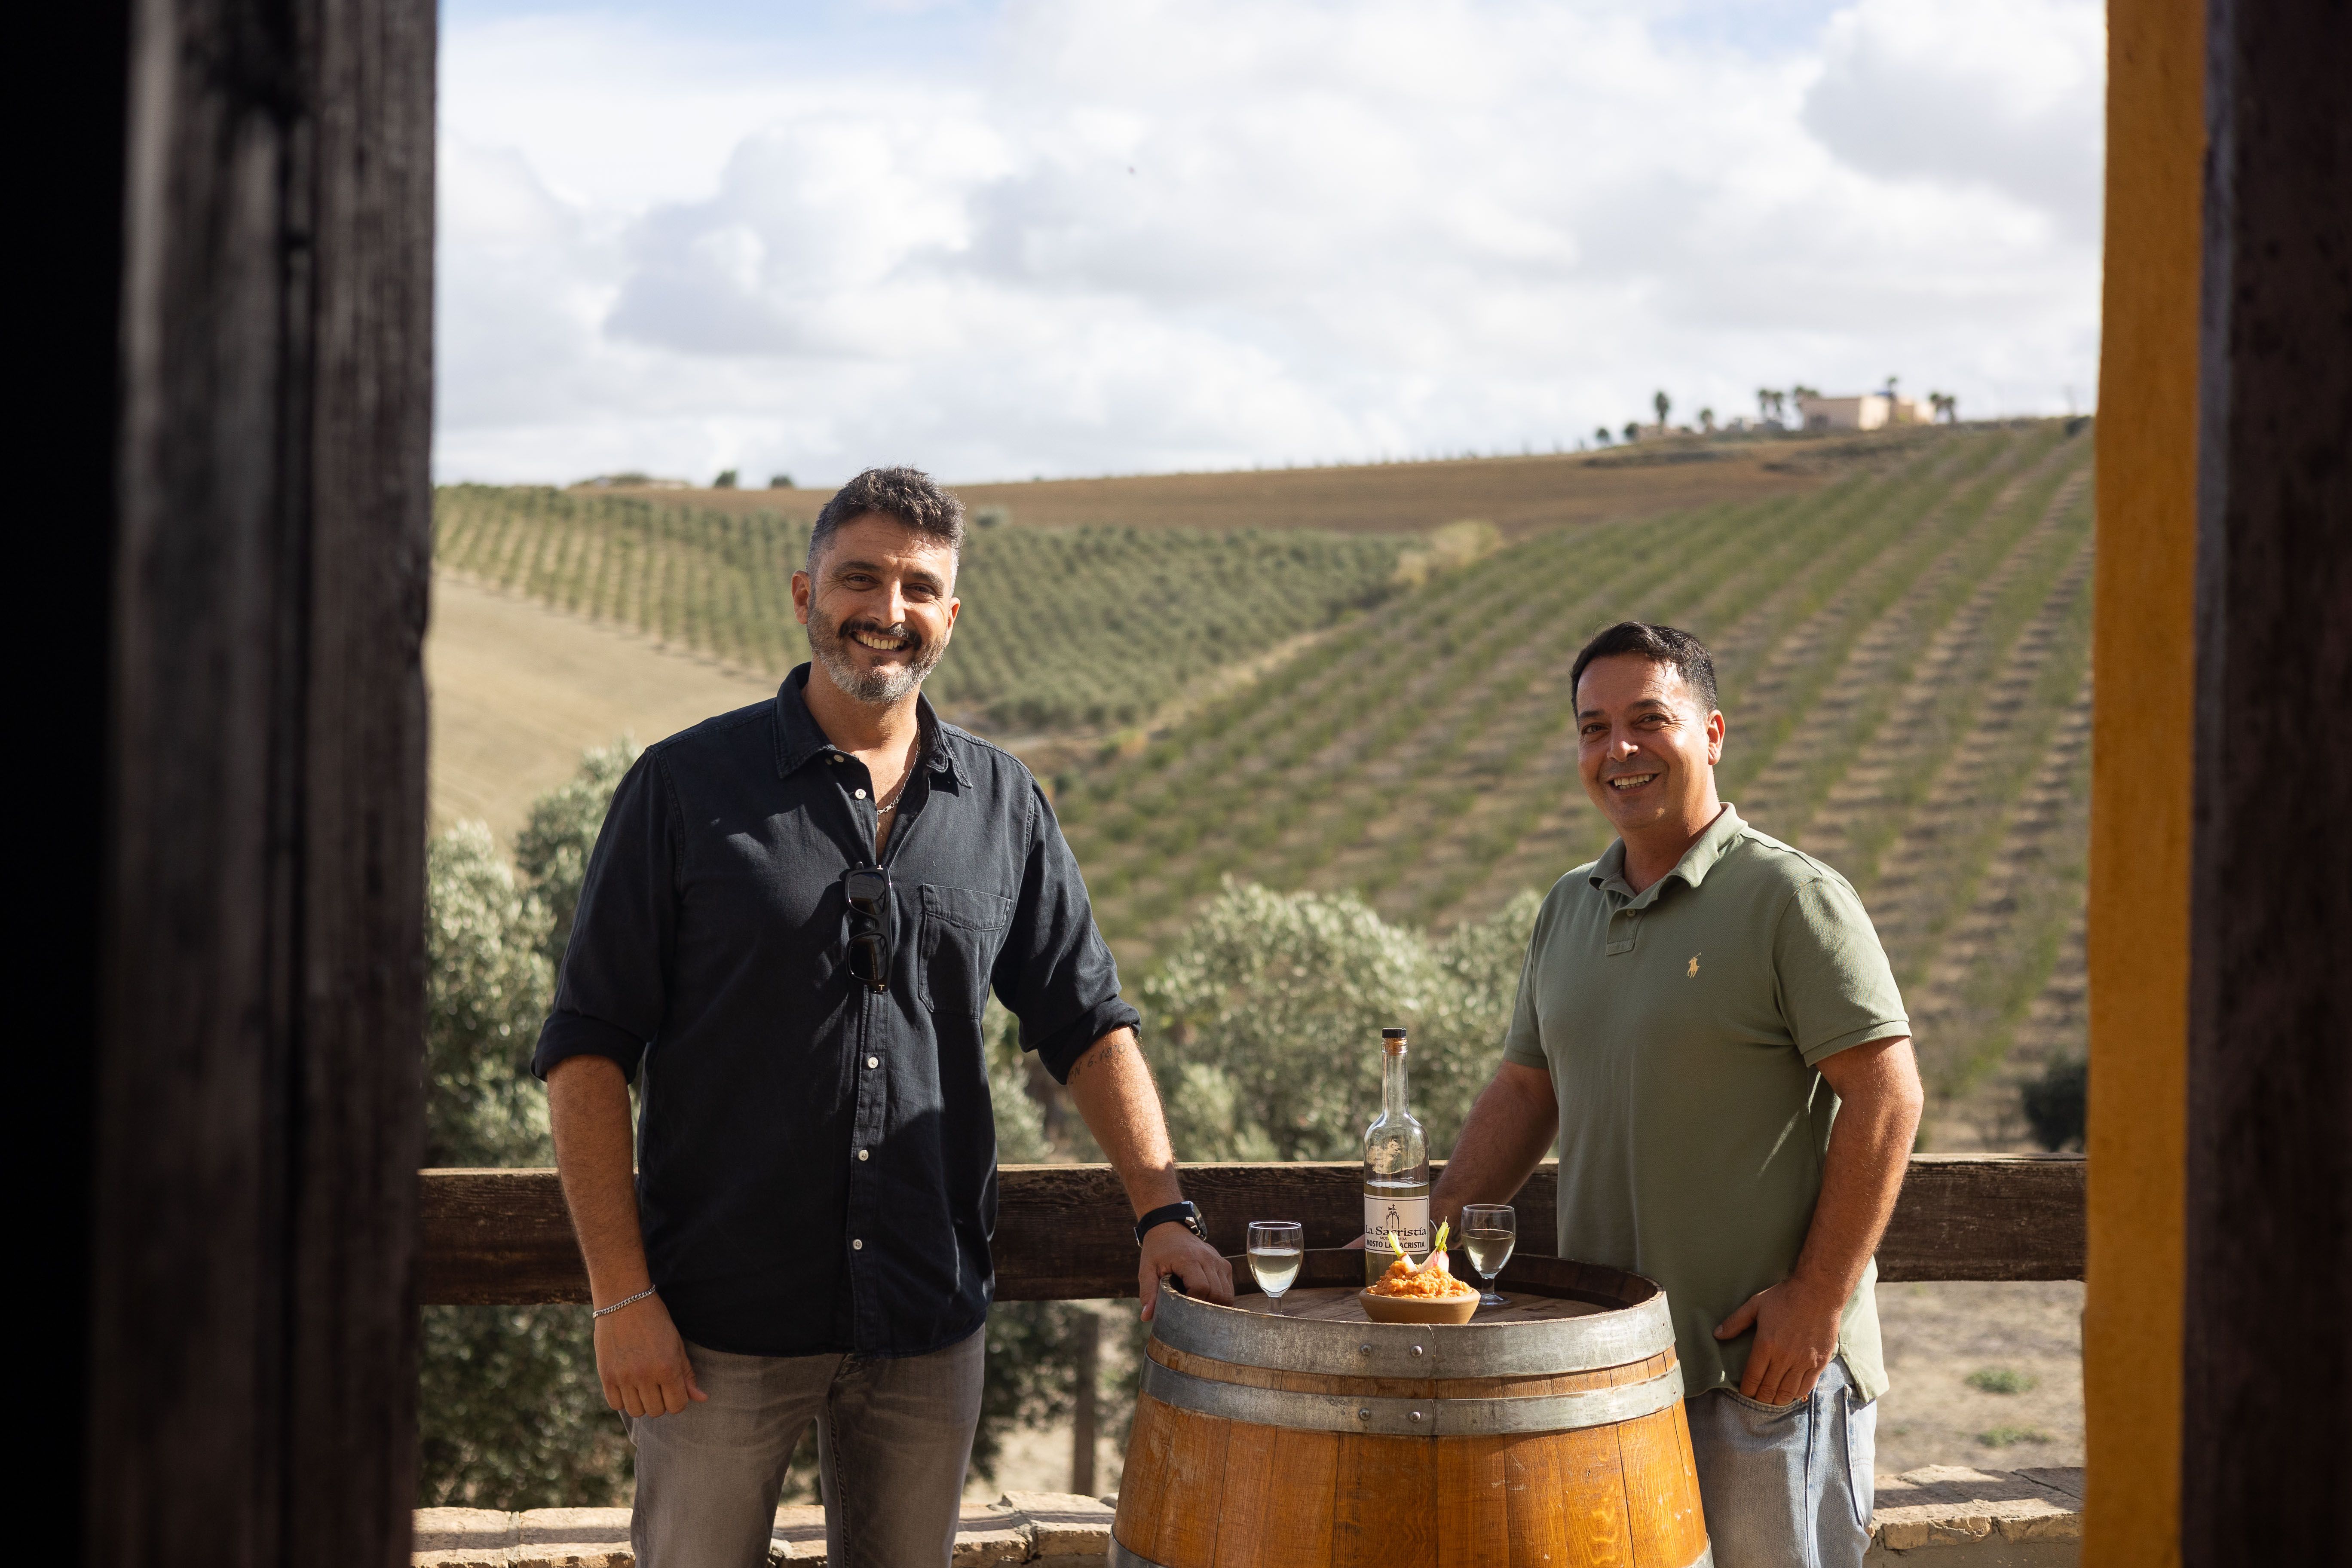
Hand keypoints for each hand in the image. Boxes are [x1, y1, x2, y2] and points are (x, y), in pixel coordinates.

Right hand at [592, 1292, 708, 1417]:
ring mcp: (623, 1377)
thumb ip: (687, 1374)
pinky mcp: (605, 1375)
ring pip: (636, 1411)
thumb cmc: (656, 1320)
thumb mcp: (677, 1345)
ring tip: (643, 1384)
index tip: (674, 1389)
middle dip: (661, 1401)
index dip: (679, 1400)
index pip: (677, 1405)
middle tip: (658, 1384)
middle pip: (657, 1411)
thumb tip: (702, 1398)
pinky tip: (628, 1384)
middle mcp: (645, 1375)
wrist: (624, 1301)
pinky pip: (615, 1404)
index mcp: (667, 1367)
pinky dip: (623, 1399)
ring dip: (642, 1402)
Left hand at [1138, 1222, 1232, 1320]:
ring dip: (1215, 1304)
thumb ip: (1148, 1293)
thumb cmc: (1157, 1251)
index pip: (1201, 1288)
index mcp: (1188, 1259)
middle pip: (1217, 1293)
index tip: (1183, 1309)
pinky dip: (1220, 1297)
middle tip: (1191, 1312)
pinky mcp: (1224, 1264)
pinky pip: (1229, 1288)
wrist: (1169, 1228)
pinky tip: (1206, 1298)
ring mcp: (1218, 1260)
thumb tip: (1146, 1317)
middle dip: (1205, 1308)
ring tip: (1198, 1305)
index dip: (1194, 1303)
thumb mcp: (1146, 1270)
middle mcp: (1207, 1258)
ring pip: (1226, 1293)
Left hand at [1714, 1277, 1841, 1405]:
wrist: (1818, 1292)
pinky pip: (1806, 1386)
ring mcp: (1803, 1361)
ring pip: (1787, 1392)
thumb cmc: (1785, 1297)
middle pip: (1769, 1389)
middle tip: (1757, 1401)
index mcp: (1766, 1344)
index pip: (1753, 1377)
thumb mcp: (1755, 1304)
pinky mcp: (1819, 1362)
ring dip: (1778, 1400)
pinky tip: (1791, 1393)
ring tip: (1772, 1400)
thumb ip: (1735, 1321)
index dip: (1747, 1390)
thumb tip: (1717, 1334)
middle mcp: (1784, 1357)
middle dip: (1761, 1399)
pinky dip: (1796, 1394)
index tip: (1745, 1394)